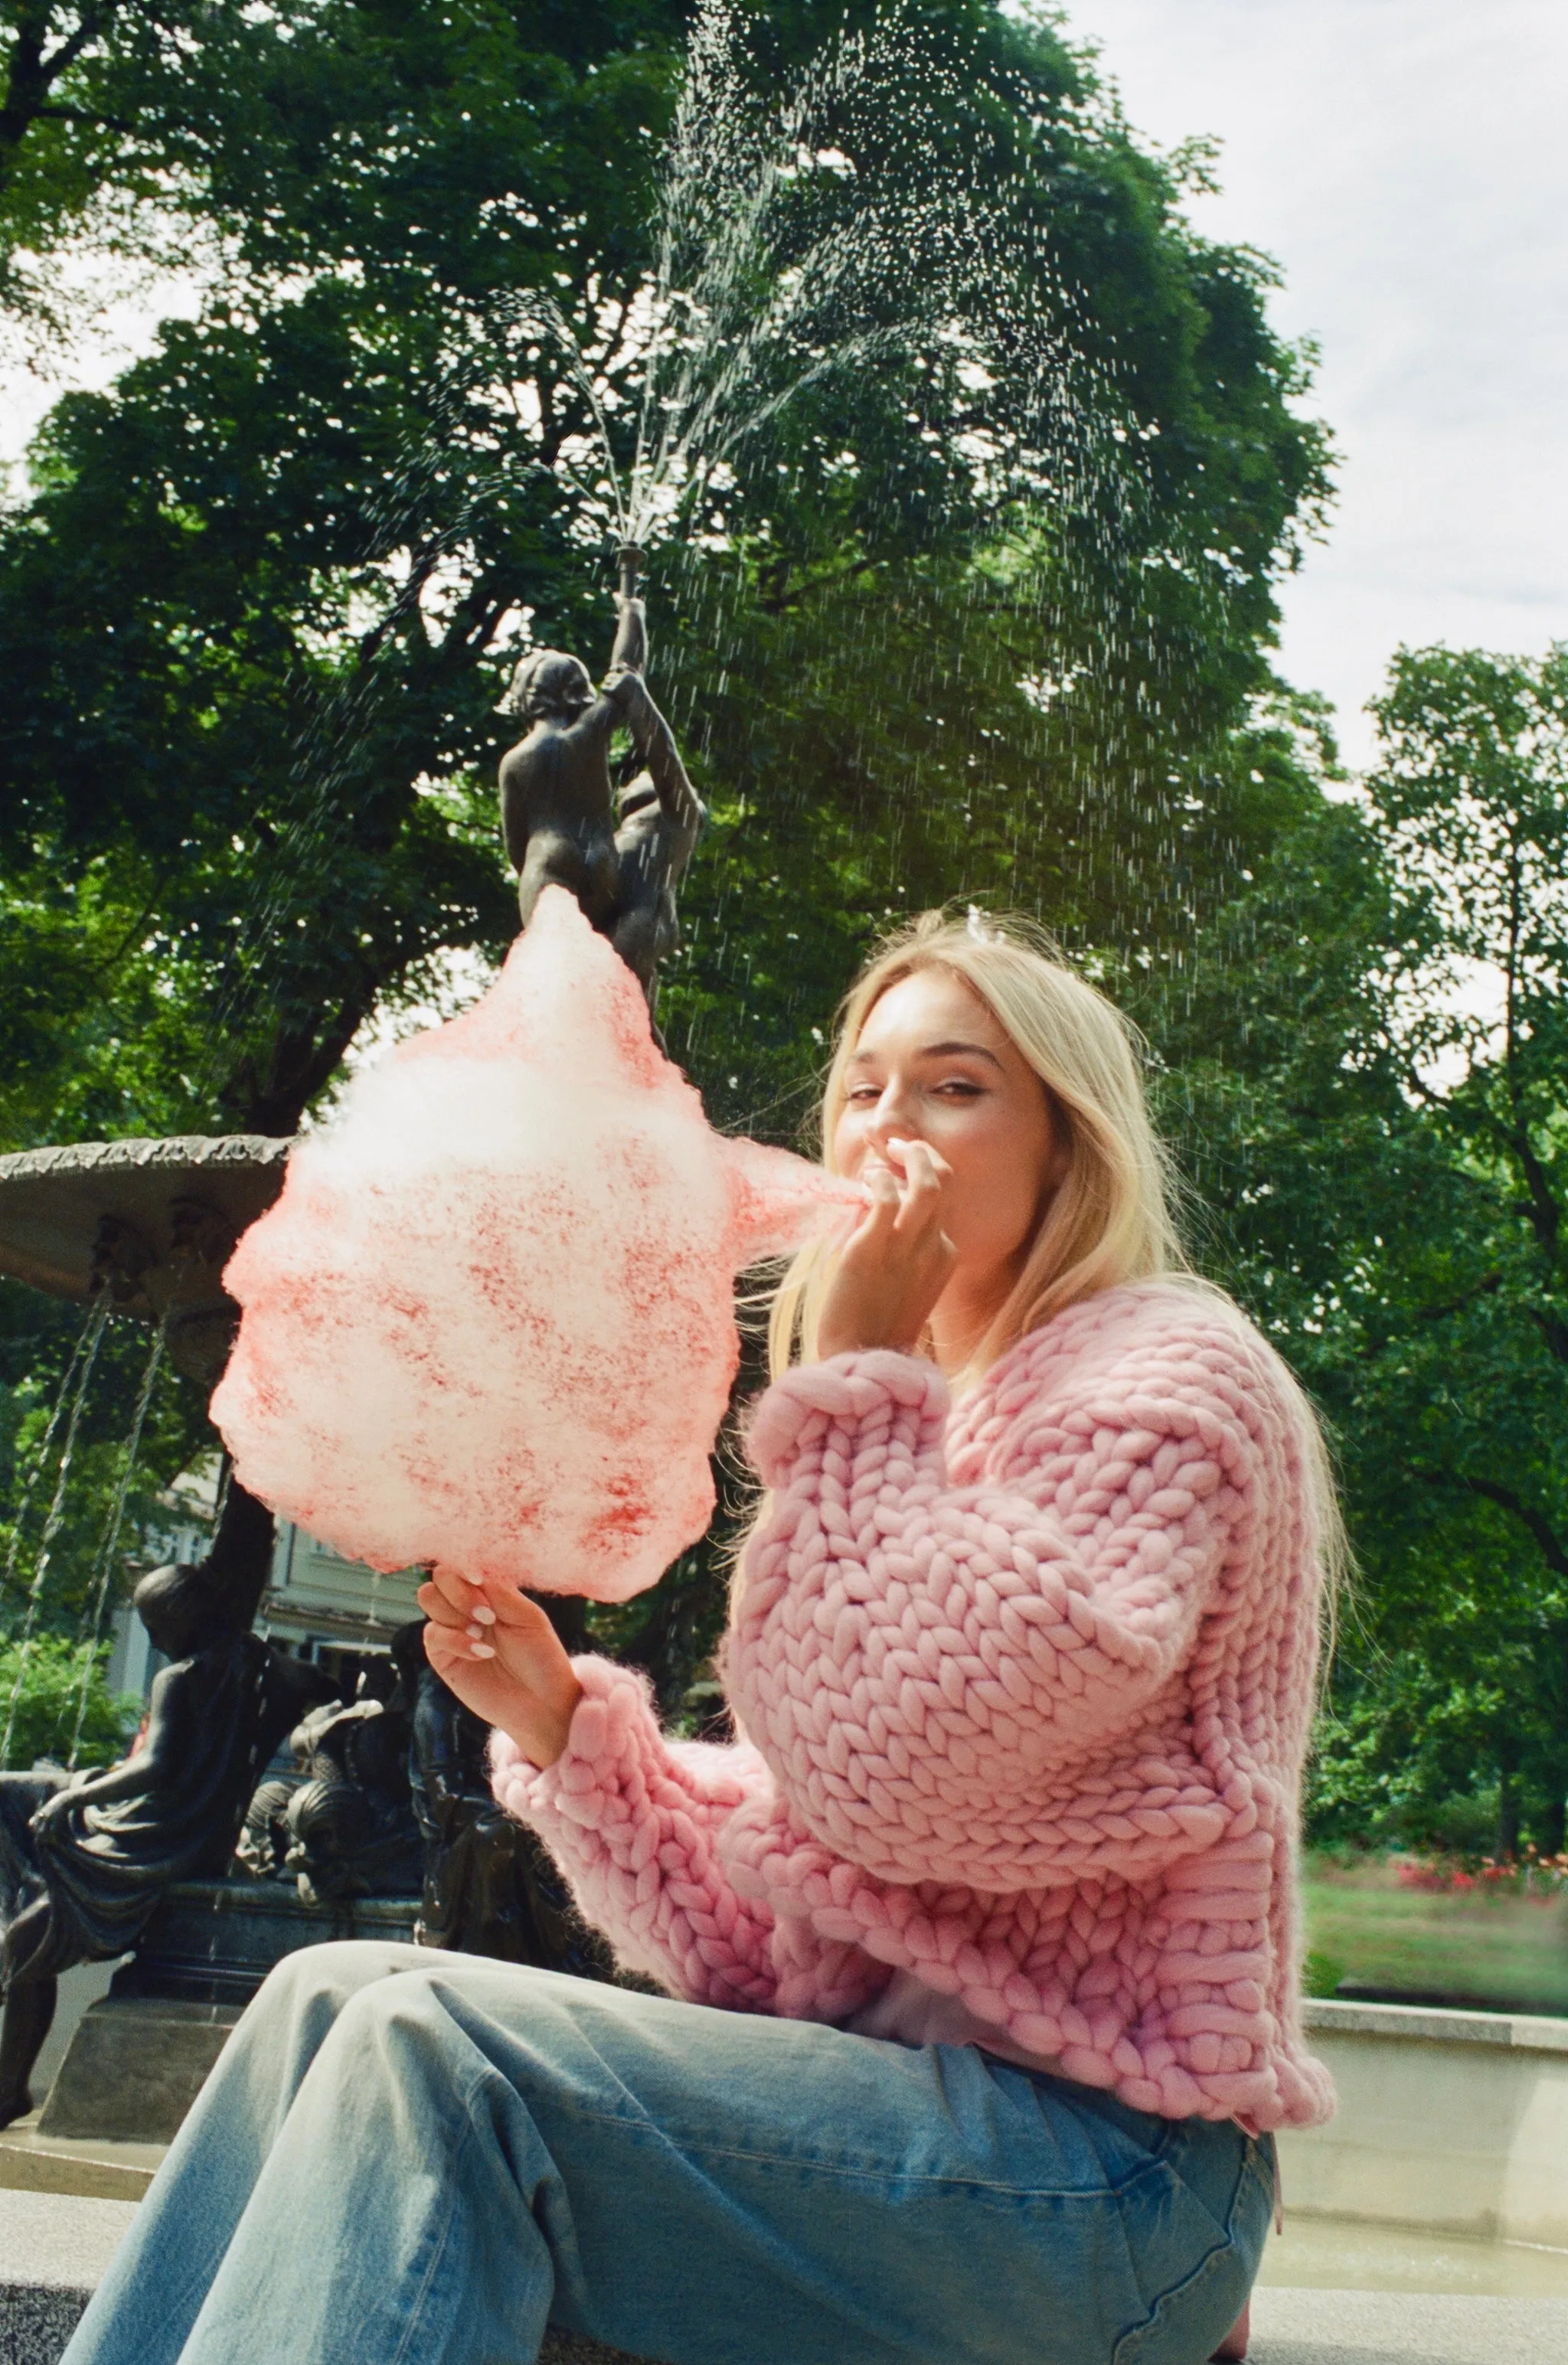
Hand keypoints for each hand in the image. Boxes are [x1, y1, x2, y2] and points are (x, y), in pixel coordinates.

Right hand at [418, 1568, 583, 1769]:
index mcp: (491, 1591)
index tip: (478, 1578)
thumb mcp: (528, 1617)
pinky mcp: (443, 1657)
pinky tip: (482, 1652)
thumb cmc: (542, 1658)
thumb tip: (473, 1571)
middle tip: (488, 1614)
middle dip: (460, 1590)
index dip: (465, 1564)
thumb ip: (500, 1592)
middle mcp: (467, 1606)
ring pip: (429, 1598)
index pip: (464, 1563)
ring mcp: (453, 1629)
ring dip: (456, 1611)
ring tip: (484, 1630)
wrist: (541, 1703)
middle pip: (440, 1576)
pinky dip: (455, 1639)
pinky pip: (432, 1634)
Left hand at [816, 1137, 955, 1360]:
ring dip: (909, 1155)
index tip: (898, 1165)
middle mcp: (936, 1246)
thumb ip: (898, 1244)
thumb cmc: (874, 1323)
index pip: (945, 1197)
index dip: (922, 1172)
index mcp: (946, 1254)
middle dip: (922, 1152)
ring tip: (886, 1151)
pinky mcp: (874, 1248)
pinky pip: (887, 1195)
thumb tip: (870, 1202)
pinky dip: (877, 1179)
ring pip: (928, 1181)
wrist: (862, 1360)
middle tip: (896, 1147)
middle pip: (945, 1179)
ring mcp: (908, 1247)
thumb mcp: (902, 1281)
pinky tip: (863, 1183)